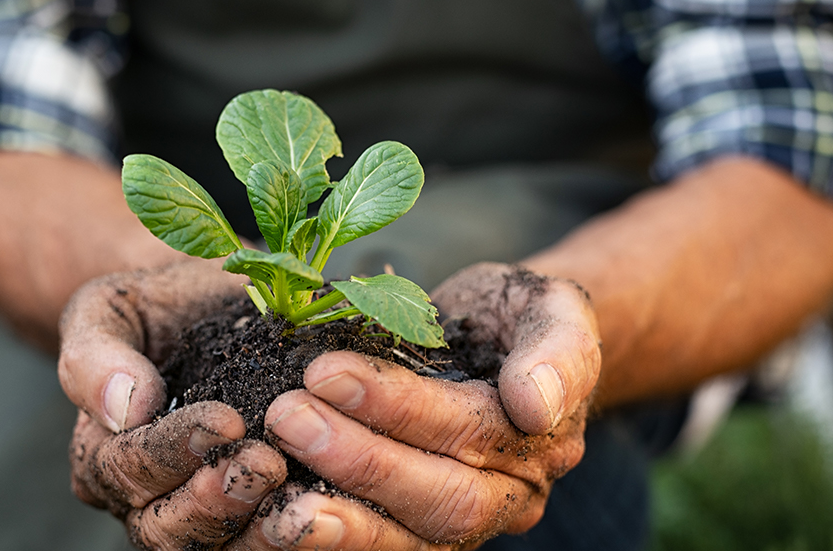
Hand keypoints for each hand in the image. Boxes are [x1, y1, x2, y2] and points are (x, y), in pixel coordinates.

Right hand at [59, 260, 287, 547]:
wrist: (207, 307)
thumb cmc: (155, 307)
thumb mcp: (111, 310)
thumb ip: (96, 355)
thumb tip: (125, 407)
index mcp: (103, 454)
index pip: (129, 468)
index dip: (174, 450)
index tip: (226, 420)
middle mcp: (144, 499)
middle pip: (166, 527)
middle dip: (217, 500)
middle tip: (266, 463)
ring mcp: (198, 515)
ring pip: (217, 548)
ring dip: (258, 528)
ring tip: (300, 497)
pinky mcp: (250, 517)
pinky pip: (262, 540)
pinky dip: (293, 530)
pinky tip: (329, 507)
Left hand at [258, 263, 599, 548]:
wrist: (505, 341)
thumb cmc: (517, 315)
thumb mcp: (551, 306)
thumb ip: (559, 348)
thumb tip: (536, 405)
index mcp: (546, 438)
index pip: (471, 432)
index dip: (396, 406)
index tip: (324, 371)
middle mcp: (513, 495)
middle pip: (442, 499)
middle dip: (359, 460)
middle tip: (286, 416)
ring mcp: (469, 522)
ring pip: (410, 542)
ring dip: (339, 515)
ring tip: (273, 483)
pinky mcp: (423, 531)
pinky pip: (382, 547)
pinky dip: (330, 537)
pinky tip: (277, 515)